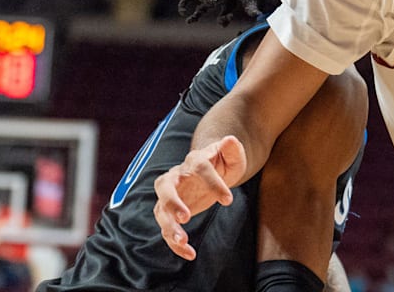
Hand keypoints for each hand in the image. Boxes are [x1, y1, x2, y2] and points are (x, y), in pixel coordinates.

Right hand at [153, 135, 246, 259]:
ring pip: (161, 210)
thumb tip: (230, 139)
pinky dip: (175, 243)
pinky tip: (190, 254)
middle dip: (172, 202)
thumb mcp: (232, 157)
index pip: (201, 168)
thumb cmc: (223, 163)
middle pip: (165, 186)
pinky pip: (167, 228)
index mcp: (195, 160)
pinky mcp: (170, 212)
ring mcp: (170, 194)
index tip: (228, 201)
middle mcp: (177, 176)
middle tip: (186, 217)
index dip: (213, 183)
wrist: (211, 171)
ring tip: (183, 241)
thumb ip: (232, 150)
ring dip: (169, 226)